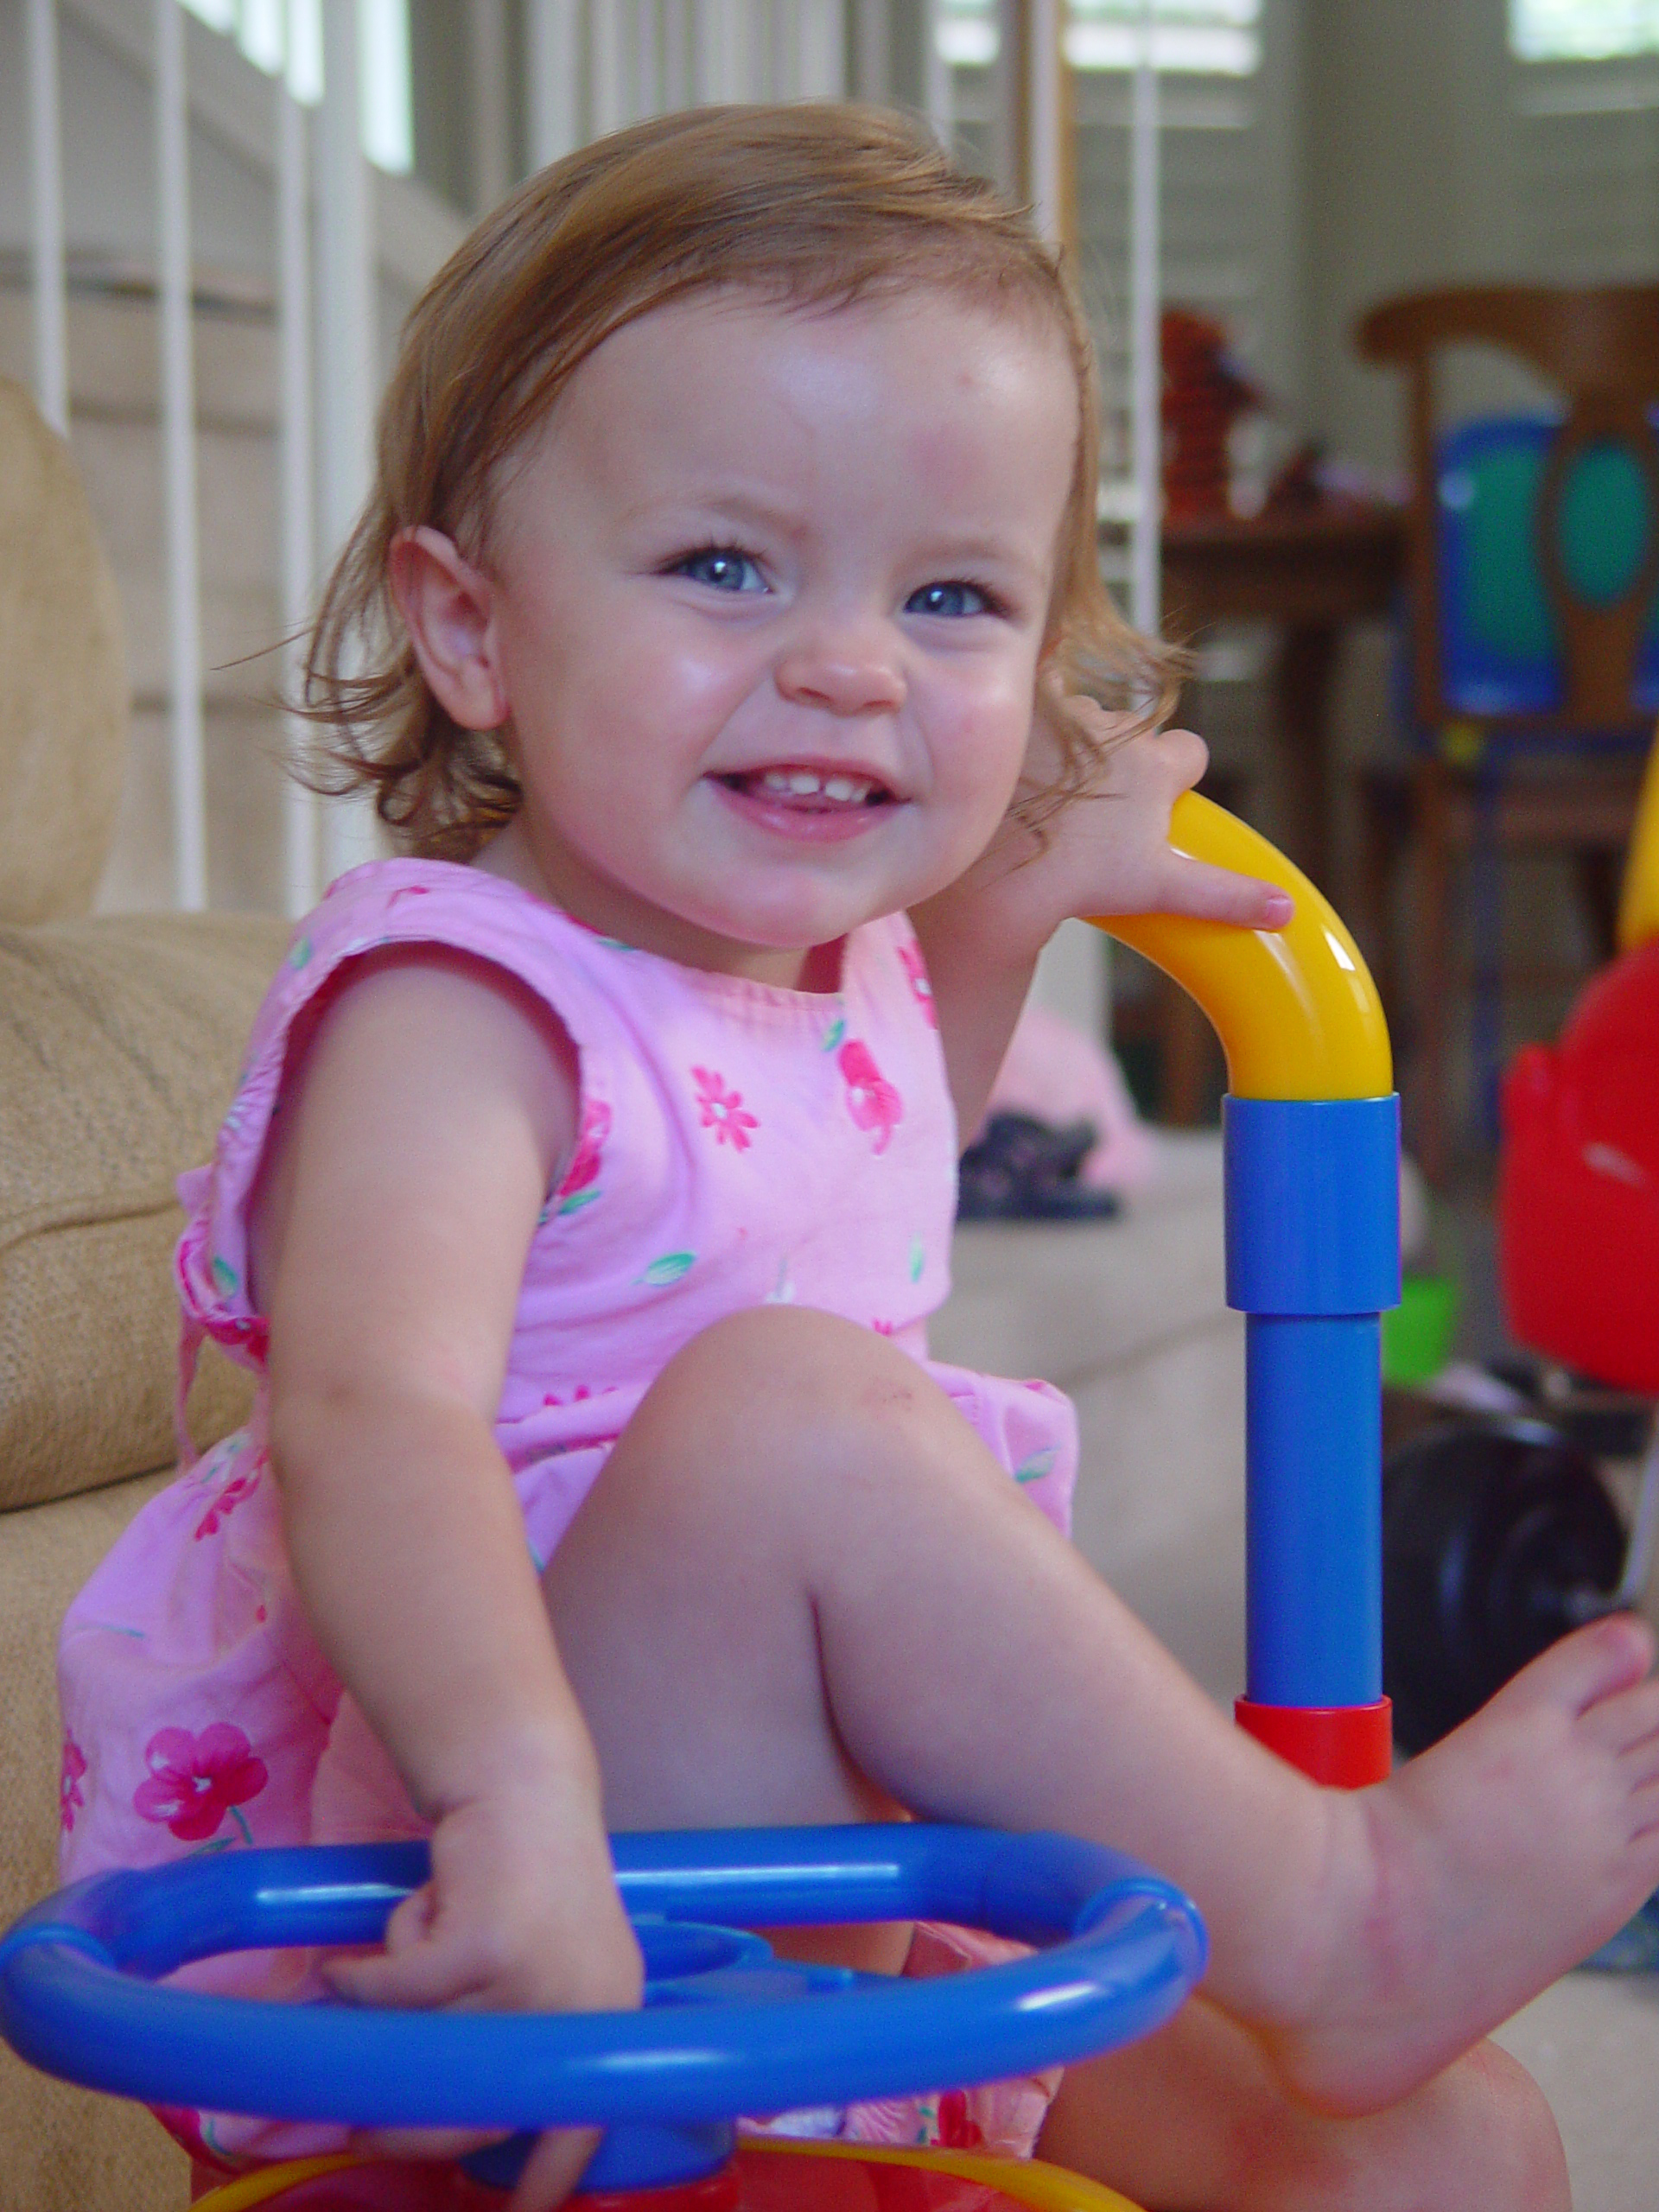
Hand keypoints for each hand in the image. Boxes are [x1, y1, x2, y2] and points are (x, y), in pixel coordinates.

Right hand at [325, 1771, 644, 2211]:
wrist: (518, 1778)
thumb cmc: (520, 1871)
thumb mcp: (534, 1958)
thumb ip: (502, 2028)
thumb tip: (424, 2116)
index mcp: (608, 2011)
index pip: (581, 2123)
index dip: (544, 2177)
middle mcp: (583, 2001)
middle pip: (477, 2109)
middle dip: (404, 2130)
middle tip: (356, 2130)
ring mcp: (535, 1975)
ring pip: (425, 2043)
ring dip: (382, 2018)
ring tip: (368, 1981)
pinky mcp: (483, 1945)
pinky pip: (394, 1993)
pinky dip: (361, 1979)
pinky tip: (345, 1962)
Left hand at [951, 678, 1293, 954]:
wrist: (999, 871)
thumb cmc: (1077, 882)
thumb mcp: (1160, 888)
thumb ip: (1224, 894)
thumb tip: (1281, 909)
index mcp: (1157, 768)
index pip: (1189, 754)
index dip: (1176, 777)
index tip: (1157, 803)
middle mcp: (1120, 732)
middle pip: (1135, 733)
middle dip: (1121, 757)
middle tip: (1092, 804)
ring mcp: (1068, 717)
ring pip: (1084, 717)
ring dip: (1073, 741)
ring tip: (1045, 787)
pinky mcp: (1023, 710)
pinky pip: (1036, 685)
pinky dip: (1031, 707)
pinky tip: (1017, 733)